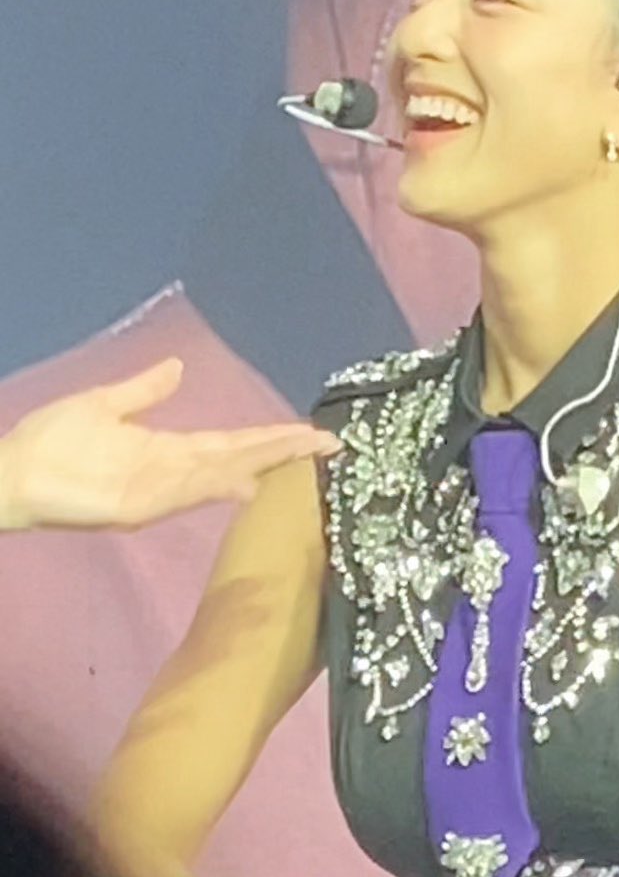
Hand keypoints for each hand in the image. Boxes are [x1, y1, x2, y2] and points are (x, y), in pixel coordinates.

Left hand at [0, 357, 341, 530]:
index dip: (270, 436)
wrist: (13, 472)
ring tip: (301, 454)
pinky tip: (246, 482)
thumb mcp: (105, 405)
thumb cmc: (52, 442)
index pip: (232, 442)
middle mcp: (175, 472)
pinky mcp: (141, 507)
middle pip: (240, 459)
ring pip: (223, 476)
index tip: (310, 429)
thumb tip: (179, 369)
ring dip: (262, 466)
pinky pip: (186, 495)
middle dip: (282, 451)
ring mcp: (161, 492)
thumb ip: (145, 392)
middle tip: (329, 442)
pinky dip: (217, 488)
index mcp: (169, 449)